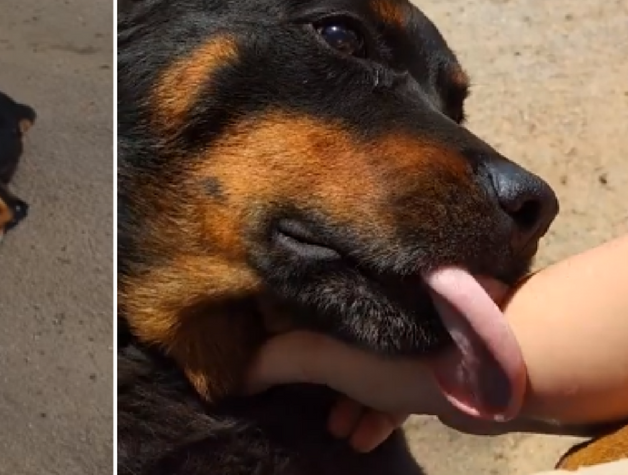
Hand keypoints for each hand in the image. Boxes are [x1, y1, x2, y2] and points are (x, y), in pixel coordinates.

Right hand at [245, 279, 514, 450]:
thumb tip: (236, 371)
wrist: (495, 367)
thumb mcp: (326, 356)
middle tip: (303, 404)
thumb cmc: (404, 354)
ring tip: (336, 430)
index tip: (266, 366)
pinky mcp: (434, 364)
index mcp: (349, 292)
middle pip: (335, 338)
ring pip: (366, 368)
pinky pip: (396, 388)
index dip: (280, 335)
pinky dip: (378, 412)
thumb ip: (279, 361)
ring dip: (348, 401)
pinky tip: (365, 439)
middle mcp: (376, 305)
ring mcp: (407, 335)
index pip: (303, 307)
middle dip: (317, 377)